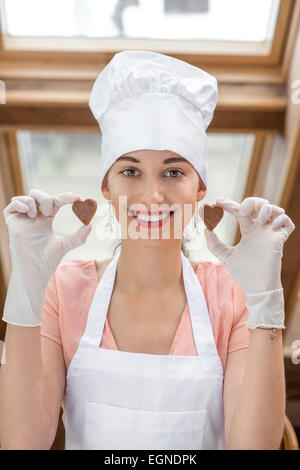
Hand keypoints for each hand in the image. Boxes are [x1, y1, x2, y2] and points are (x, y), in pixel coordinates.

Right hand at [2, 189, 91, 325]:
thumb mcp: (65, 245)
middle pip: (39, 196)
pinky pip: (11, 206)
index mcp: (46, 221)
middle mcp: (34, 218)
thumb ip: (78, 236)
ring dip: (34, 201)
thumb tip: (90, 225)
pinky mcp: (12, 224)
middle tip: (50, 212)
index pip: (55, 202)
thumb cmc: (47, 262)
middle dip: (47, 198)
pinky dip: (20, 203)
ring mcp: (22, 220)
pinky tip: (29, 213)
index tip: (78, 197)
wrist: (34, 272)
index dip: (66, 197)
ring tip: (37, 216)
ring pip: (27, 198)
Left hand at [203, 196, 294, 295]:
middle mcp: (260, 230)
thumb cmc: (243, 273)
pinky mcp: (280, 240)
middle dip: (250, 201)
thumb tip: (205, 228)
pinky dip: (280, 218)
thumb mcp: (225, 255)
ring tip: (258, 219)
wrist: (256, 288)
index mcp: (248, 231)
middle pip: (258, 205)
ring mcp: (271, 233)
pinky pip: (286, 222)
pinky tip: (269, 224)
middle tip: (241, 209)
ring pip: (274, 209)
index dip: (229, 204)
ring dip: (265, 208)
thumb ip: (214, 242)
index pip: (240, 212)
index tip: (216, 202)